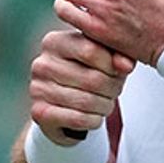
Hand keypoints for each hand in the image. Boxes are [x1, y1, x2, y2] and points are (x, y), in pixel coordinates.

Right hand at [28, 29, 135, 143]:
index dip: (113, 66)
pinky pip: (78, 119)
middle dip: (113, 89)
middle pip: (93, 79)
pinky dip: (94, 120)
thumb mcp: (107, 57)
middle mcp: (41, 64)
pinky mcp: (39, 113)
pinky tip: (94, 116)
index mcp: (55, 42)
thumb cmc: (91, 73)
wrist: (67, 103)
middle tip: (114, 90)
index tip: (118, 71)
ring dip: (105, 106)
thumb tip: (126, 66)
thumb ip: (120, 54)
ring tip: (105, 102)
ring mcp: (37, 89)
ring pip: (87, 102)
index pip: (92, 51)